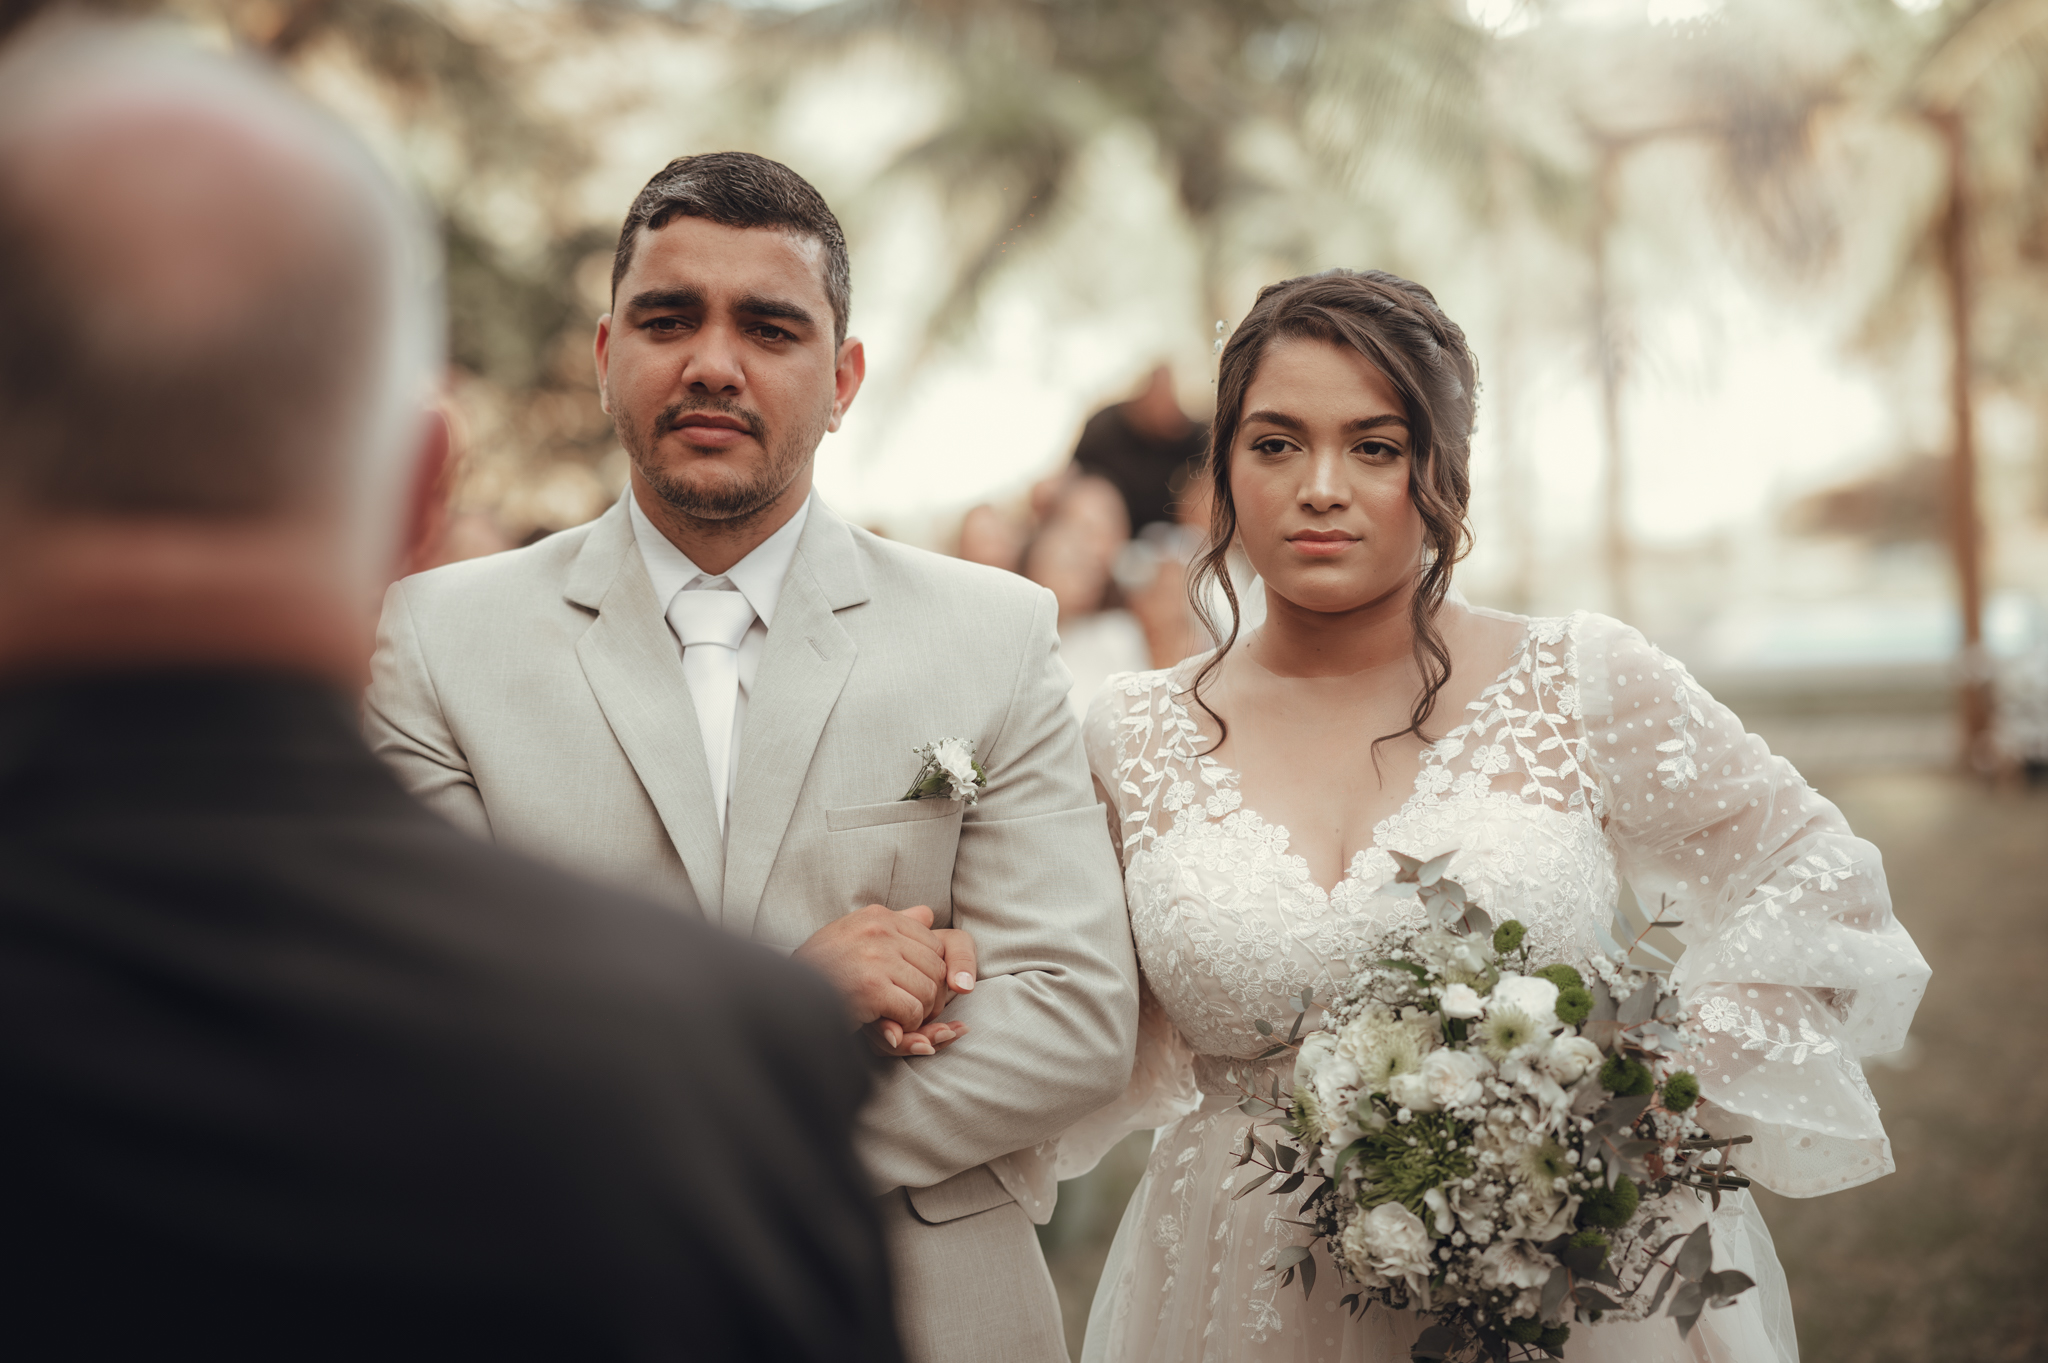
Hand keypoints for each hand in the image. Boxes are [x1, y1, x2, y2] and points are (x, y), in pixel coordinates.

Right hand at [793, 904, 974, 1037]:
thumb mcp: (854, 936)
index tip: (917, 990)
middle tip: (913, 1011)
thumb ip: (894, 925)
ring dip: (918, 1013)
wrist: (785, 996)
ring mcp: (875, 957)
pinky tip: (889, 1027)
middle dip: (930, 996)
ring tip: (898, 1018)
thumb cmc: (822, 970)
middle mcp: (878, 930)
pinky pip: (913, 1010)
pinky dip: (907, 1025)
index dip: (932, 973)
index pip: (933, 943)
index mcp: (877, 916)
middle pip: (936, 967)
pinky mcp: (871, 987)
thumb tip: (928, 915)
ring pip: (928, 990)